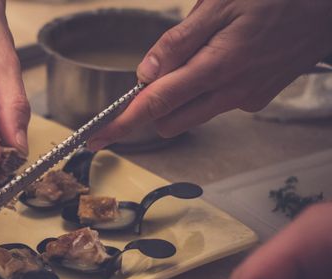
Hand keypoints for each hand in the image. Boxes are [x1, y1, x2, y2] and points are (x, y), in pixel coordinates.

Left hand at [87, 0, 331, 149]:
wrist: (325, 6)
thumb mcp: (219, 4)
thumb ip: (178, 43)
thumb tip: (144, 75)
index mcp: (215, 67)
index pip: (154, 106)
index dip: (121, 125)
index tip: (96, 138)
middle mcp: (231, 92)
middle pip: (169, 121)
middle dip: (152, 107)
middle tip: (159, 73)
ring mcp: (246, 98)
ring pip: (192, 115)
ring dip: (180, 98)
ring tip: (201, 55)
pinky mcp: (258, 99)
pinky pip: (217, 104)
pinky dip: (207, 89)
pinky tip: (225, 58)